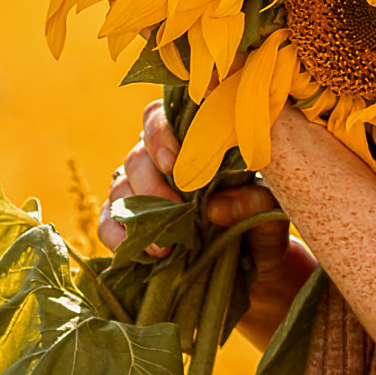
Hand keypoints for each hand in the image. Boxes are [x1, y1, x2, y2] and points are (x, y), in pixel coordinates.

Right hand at [100, 99, 316, 346]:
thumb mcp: (268, 205)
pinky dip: (116, 236)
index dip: (159, 134)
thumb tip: (213, 208)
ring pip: (120, 188)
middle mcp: (158, 160)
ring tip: (164, 246)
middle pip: (136, 157)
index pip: (157, 117)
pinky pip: (108, 223)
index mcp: (189, 139)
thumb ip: (249, 200)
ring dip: (137, 215)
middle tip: (177, 210)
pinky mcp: (131, 224)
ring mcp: (141, 192)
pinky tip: (141, 252)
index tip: (174, 162)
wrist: (259, 257)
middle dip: (152, 185)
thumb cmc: (263, 215)